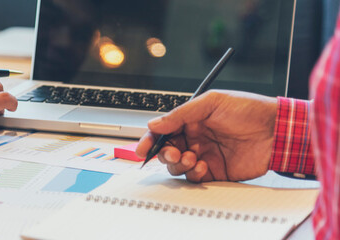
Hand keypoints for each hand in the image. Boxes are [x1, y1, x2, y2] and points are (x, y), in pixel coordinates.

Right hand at [135, 90, 276, 181]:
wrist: (278, 130)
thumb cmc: (249, 110)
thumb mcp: (212, 102)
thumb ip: (181, 114)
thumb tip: (155, 123)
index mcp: (192, 120)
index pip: (163, 131)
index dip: (151, 139)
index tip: (144, 148)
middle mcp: (195, 138)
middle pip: (167, 150)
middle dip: (164, 154)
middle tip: (172, 153)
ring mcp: (205, 155)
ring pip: (178, 166)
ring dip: (179, 164)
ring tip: (192, 157)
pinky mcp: (216, 172)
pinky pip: (195, 178)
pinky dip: (194, 174)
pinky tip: (203, 165)